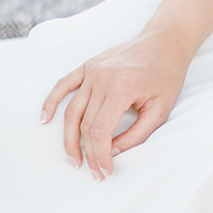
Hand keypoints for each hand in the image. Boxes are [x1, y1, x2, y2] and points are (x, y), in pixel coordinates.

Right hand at [41, 27, 192, 178]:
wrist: (166, 40)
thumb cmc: (167, 75)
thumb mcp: (160, 109)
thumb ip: (137, 135)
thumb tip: (111, 152)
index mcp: (122, 88)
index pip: (101, 131)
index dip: (100, 156)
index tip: (105, 171)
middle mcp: (103, 78)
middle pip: (85, 125)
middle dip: (89, 153)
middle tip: (95, 172)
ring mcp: (93, 69)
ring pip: (72, 111)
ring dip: (69, 139)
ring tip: (73, 159)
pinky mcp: (89, 65)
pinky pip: (64, 84)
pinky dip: (52, 102)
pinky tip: (45, 119)